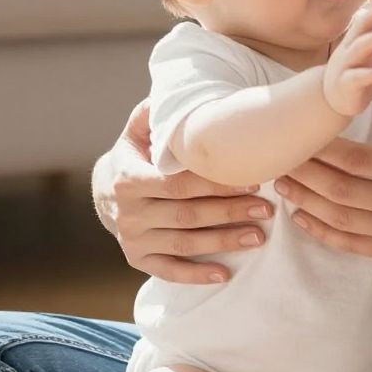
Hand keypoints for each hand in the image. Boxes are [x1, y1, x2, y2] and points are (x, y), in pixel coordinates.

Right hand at [92, 99, 274, 284]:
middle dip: (229, 212)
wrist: (106, 191)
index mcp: (128, 179)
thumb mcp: (136, 132)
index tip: (253, 181)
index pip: (178, 184)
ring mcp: (132, 239)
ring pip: (184, 244)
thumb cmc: (135, 156)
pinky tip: (225, 274)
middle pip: (187, 215)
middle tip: (266, 209)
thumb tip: (164, 96)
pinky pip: (169, 271)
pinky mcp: (137, 260)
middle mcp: (128, 213)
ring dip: (223, 242)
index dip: (216, 184)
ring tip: (259, 236)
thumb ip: (151, 115)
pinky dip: (196, 276)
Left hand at [274, 81, 371, 261]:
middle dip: (305, 174)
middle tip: (278, 158)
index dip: (323, 150)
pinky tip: (301, 216)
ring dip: (306, 201)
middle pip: (341, 190)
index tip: (300, 135)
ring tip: (282, 184)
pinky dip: (322, 232)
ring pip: (341, 219)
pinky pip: (352, 245)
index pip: (358, 160)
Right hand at [321, 0, 371, 118]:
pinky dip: (369, 74)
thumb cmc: (357, 77)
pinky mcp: (346, 85)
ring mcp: (345, 67)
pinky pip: (356, 78)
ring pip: (357, 50)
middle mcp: (349, 51)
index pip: (366, 22)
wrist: (332, 100)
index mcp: (356, 42)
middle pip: (361, 30)